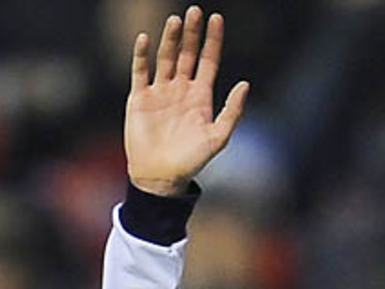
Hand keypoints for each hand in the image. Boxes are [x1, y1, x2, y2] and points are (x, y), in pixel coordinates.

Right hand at [125, 6, 248, 196]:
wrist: (161, 176)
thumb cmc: (192, 160)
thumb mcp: (218, 137)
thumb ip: (232, 111)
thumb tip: (245, 84)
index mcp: (201, 97)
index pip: (208, 61)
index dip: (212, 41)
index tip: (216, 19)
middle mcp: (181, 89)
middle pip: (187, 53)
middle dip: (191, 33)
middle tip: (194, 11)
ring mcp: (160, 91)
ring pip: (165, 58)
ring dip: (169, 39)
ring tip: (175, 20)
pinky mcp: (139, 98)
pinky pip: (140, 71)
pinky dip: (142, 55)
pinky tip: (145, 39)